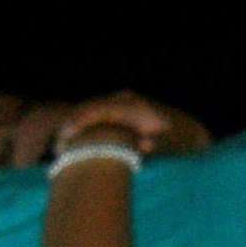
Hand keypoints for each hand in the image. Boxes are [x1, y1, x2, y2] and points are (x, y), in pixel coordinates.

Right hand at [48, 91, 210, 160]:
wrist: (188, 130)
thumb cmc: (179, 139)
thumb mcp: (172, 142)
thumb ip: (158, 144)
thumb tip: (143, 144)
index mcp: (135, 106)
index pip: (103, 109)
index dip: (84, 119)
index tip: (68, 131)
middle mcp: (125, 101)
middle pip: (92, 108)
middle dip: (73, 123)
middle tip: (57, 144)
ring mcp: (120, 105)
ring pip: (92, 112)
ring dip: (76, 126)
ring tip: (60, 145)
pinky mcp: (118, 113)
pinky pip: (97, 117)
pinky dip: (84, 127)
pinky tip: (72, 142)